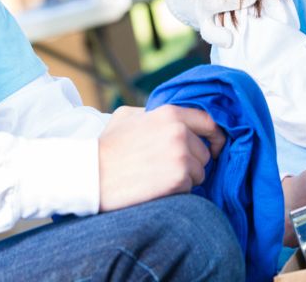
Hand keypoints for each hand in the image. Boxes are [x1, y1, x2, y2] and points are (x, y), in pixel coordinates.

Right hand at [98, 105, 224, 210]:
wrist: (91, 175)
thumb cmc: (107, 146)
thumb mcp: (129, 115)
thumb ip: (154, 113)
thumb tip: (170, 119)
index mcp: (171, 113)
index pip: (209, 122)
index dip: (214, 136)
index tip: (213, 147)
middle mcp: (180, 131)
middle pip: (204, 152)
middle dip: (192, 162)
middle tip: (168, 168)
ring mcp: (181, 155)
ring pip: (200, 172)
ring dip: (185, 178)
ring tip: (159, 178)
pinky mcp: (178, 179)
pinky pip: (190, 188)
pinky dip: (178, 191)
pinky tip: (156, 188)